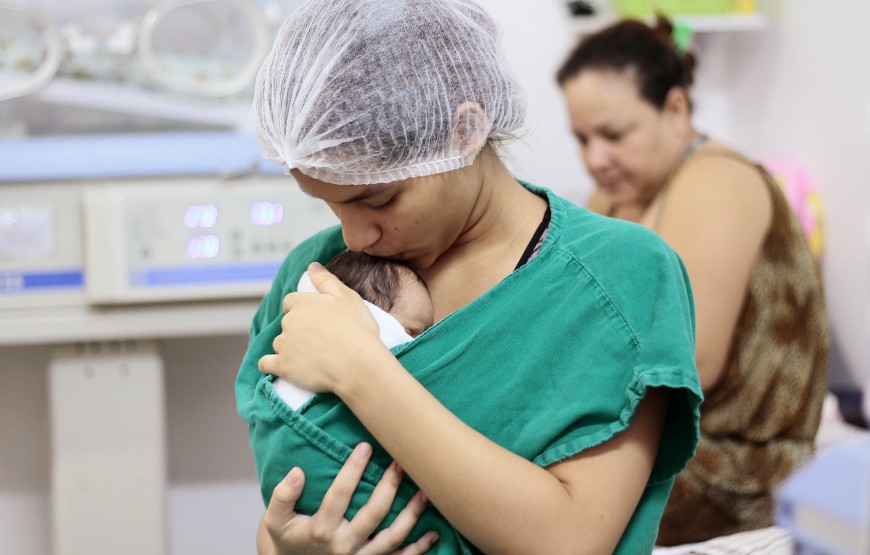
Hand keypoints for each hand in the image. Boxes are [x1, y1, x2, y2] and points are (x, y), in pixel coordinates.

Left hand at [258, 262, 384, 392]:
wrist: (357, 363)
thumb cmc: (356, 329)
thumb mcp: (347, 297)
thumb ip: (326, 280)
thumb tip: (311, 266)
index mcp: (302, 303)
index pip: (290, 302)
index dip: (300, 309)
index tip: (313, 318)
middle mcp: (289, 322)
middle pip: (286, 323)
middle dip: (297, 329)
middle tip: (318, 339)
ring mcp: (284, 345)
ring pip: (279, 343)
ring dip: (288, 347)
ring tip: (309, 357)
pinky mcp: (283, 366)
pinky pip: (265, 364)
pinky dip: (270, 365)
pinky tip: (281, 366)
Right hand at [259, 442, 438, 554]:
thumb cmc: (287, 538)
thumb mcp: (275, 520)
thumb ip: (282, 496)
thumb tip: (297, 472)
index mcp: (321, 530)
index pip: (340, 495)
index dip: (353, 469)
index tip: (365, 446)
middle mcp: (343, 547)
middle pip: (373, 514)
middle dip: (390, 486)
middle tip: (401, 462)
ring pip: (392, 537)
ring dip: (411, 515)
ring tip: (424, 491)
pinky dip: (418, 548)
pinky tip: (433, 533)